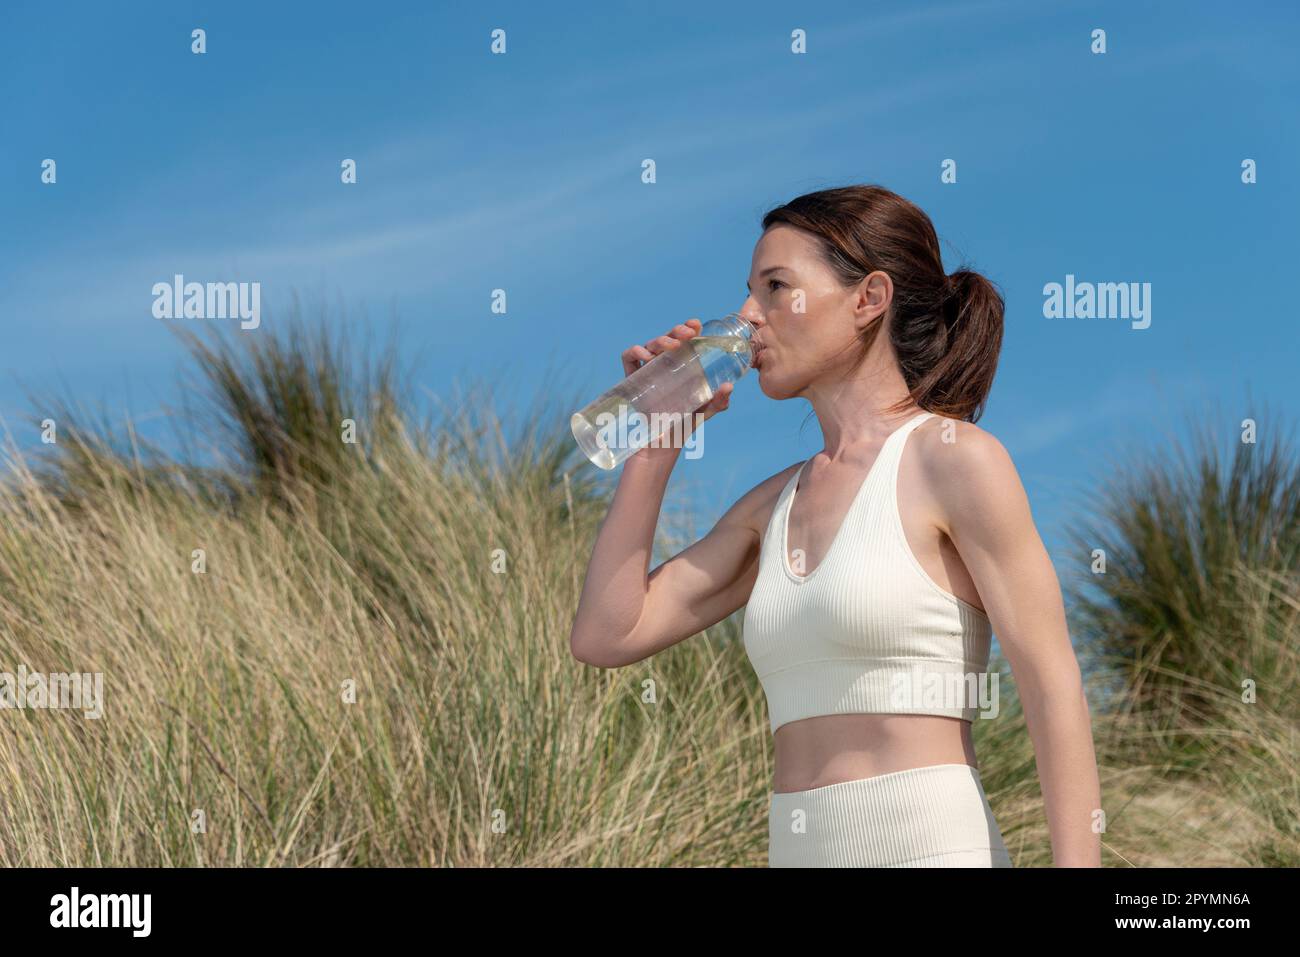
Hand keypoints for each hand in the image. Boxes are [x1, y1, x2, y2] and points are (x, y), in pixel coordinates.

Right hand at [620, 319, 735, 463]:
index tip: (696, 325)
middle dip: (676, 331)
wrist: (661, 447)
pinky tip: (647, 356)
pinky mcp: (632, 381)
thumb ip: (718, 401)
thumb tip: (729, 386)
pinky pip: (629, 359)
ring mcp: (647, 372)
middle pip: (667, 339)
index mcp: (680, 367)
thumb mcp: (704, 411)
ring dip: (660, 340)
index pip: (683, 341)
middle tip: (688, 333)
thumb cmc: (682, 426)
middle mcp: (663, 366)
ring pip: (649, 346)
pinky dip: (635, 352)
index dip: (687, 328)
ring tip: (673, 346)